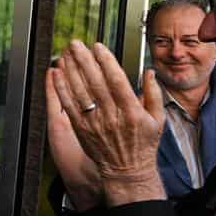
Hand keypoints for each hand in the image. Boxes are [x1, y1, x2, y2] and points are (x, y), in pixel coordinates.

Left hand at [50, 41, 166, 206]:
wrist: (126, 170)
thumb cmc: (143, 145)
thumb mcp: (157, 120)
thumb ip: (153, 94)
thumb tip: (149, 72)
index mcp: (131, 111)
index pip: (116, 80)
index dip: (105, 61)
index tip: (98, 47)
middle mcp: (112, 116)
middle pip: (95, 82)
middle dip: (84, 60)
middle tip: (76, 44)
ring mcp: (94, 122)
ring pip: (79, 91)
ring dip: (70, 70)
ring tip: (66, 54)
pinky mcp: (81, 128)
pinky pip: (68, 105)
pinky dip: (61, 88)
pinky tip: (57, 74)